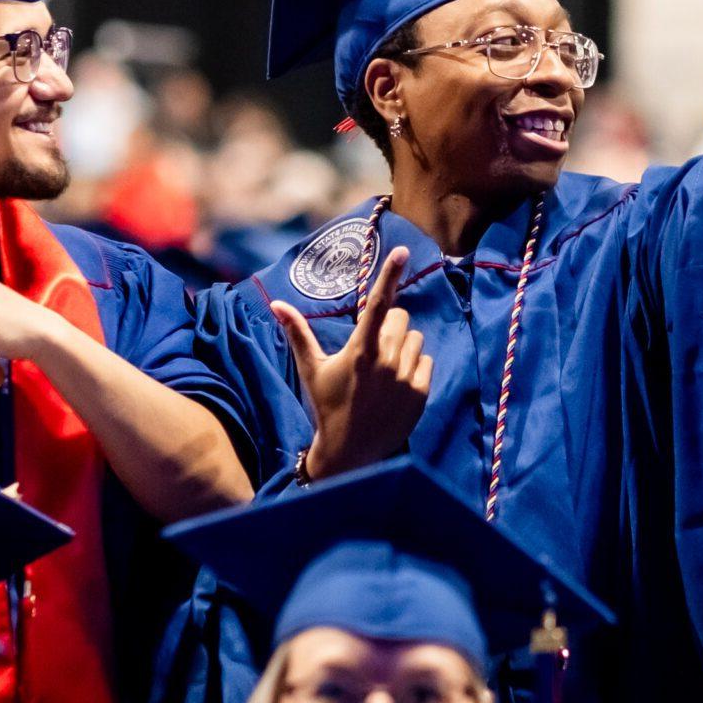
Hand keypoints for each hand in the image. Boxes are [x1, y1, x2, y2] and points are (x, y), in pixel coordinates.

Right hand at [273, 246, 432, 481]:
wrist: (350, 451)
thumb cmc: (327, 405)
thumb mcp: (312, 369)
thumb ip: (298, 333)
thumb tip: (276, 303)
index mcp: (359, 350)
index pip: (378, 303)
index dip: (390, 274)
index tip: (401, 251)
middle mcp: (386, 360)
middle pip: (401, 318)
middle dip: (390, 325)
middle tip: (372, 346)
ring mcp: (405, 377)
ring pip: (416, 339)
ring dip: (403, 346)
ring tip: (383, 369)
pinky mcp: (420, 393)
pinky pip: (426, 362)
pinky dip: (414, 366)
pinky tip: (396, 384)